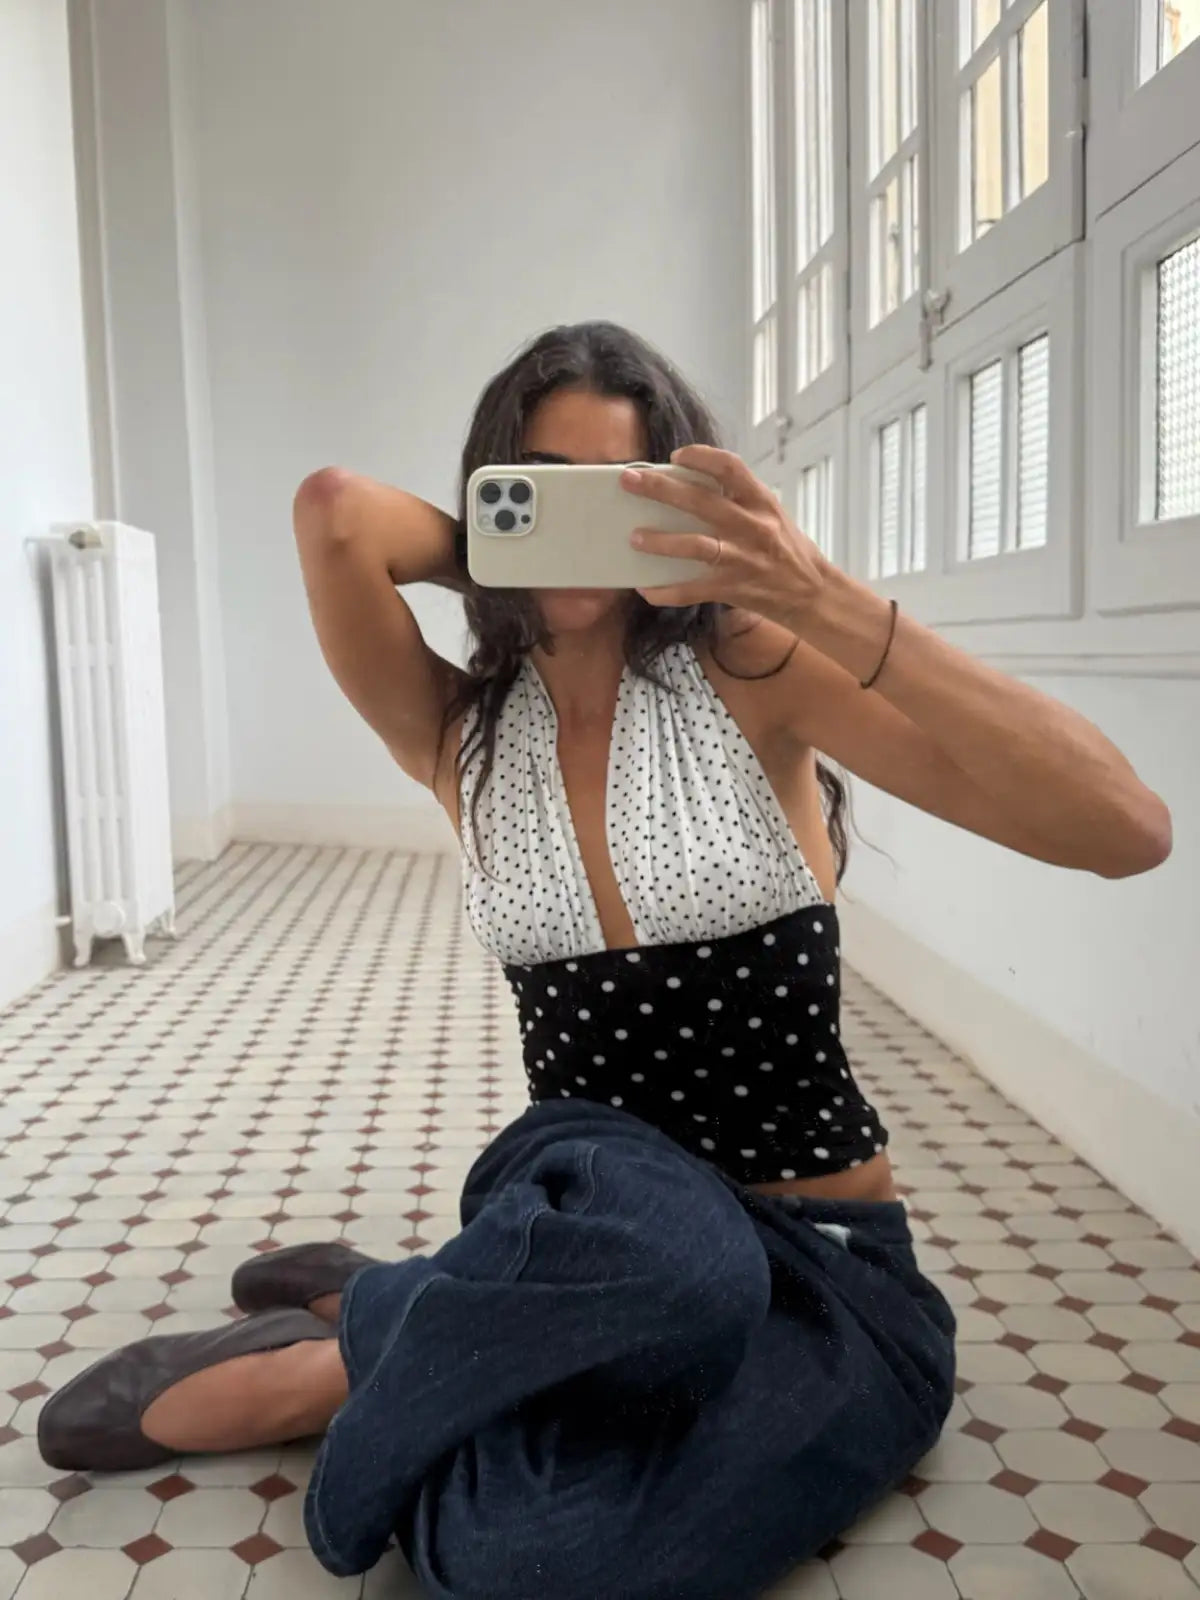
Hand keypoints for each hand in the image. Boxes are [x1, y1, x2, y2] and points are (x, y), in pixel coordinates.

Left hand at [623, 445, 827, 626]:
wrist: (812, 593)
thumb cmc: (786, 549)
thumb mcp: (771, 514)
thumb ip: (739, 500)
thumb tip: (690, 487)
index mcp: (761, 502)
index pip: (730, 467)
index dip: (700, 457)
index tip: (676, 456)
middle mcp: (752, 527)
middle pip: (700, 502)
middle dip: (660, 489)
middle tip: (629, 481)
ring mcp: (741, 559)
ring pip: (695, 546)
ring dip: (661, 541)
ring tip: (634, 538)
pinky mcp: (733, 588)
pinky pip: (693, 590)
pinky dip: (666, 591)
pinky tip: (645, 588)